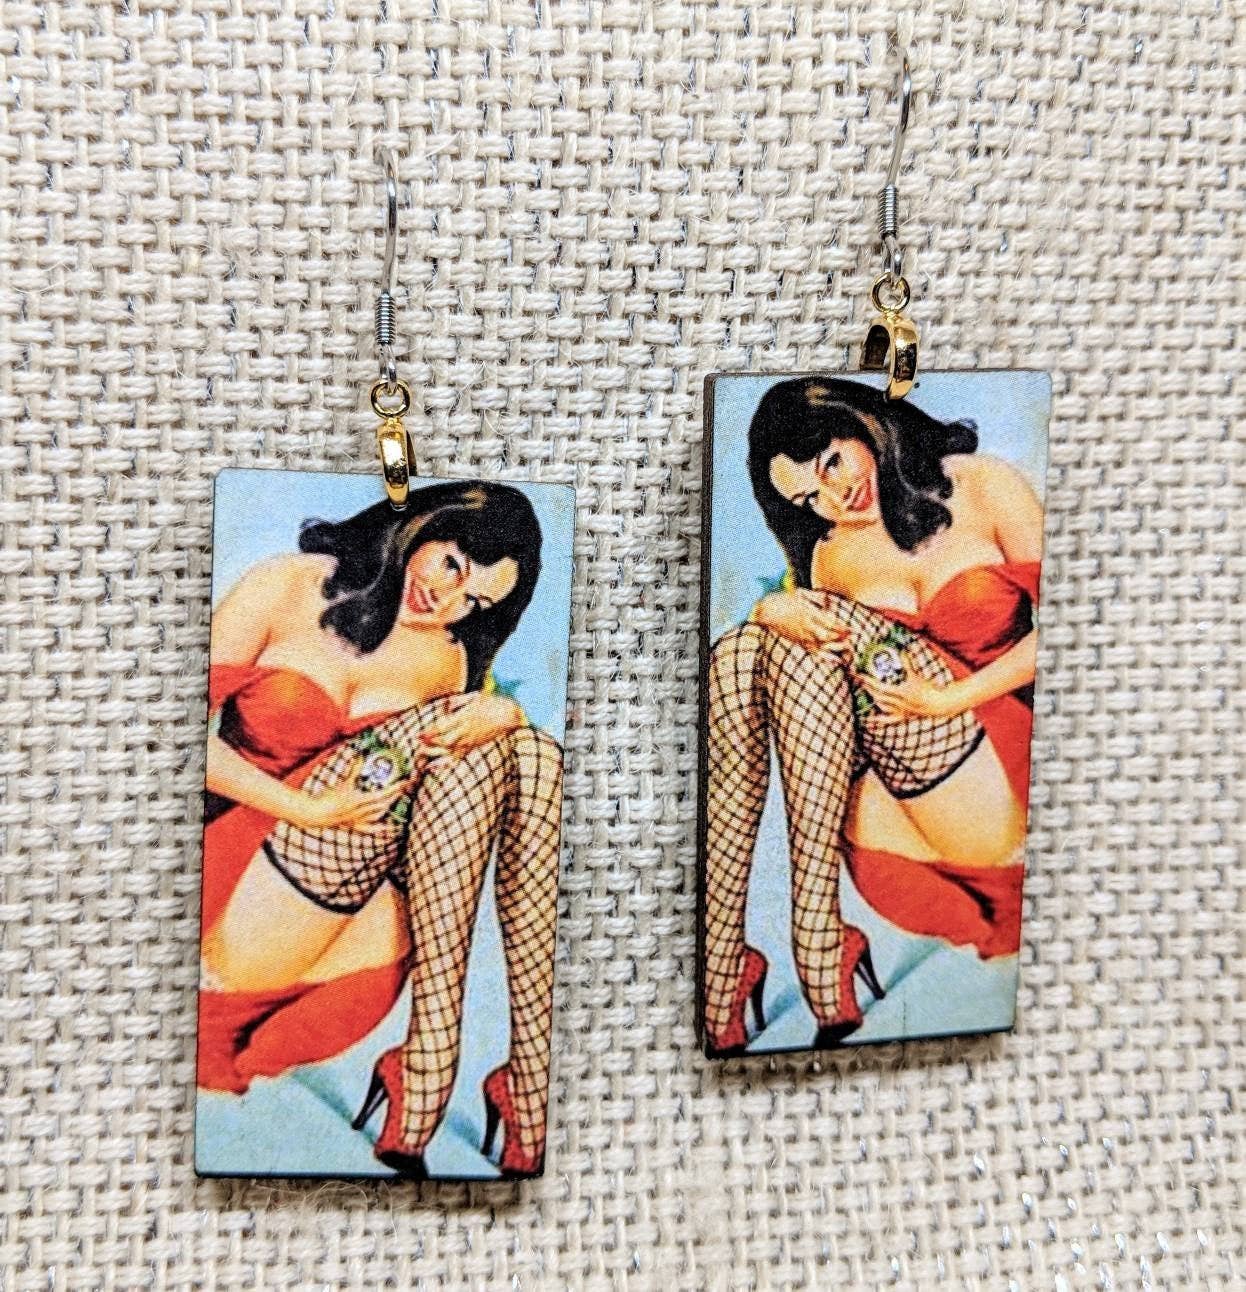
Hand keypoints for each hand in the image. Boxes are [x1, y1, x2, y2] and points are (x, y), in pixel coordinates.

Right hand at [290, 777, 422, 830]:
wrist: (316, 814)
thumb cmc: (328, 797)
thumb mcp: (343, 783)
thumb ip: (354, 770)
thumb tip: (360, 756)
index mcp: (360, 800)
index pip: (383, 794)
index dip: (396, 788)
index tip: (405, 782)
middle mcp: (362, 812)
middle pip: (384, 804)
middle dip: (396, 795)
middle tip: (405, 787)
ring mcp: (359, 820)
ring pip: (379, 814)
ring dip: (389, 806)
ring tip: (396, 798)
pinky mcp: (354, 826)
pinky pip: (370, 829)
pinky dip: (380, 828)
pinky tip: (388, 828)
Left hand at [419, 693, 524, 755]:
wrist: (511, 715)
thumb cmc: (494, 703)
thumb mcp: (476, 696)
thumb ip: (460, 701)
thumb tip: (448, 704)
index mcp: (465, 718)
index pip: (444, 727)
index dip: (430, 732)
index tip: (419, 735)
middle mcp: (466, 731)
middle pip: (443, 741)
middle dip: (429, 745)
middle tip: (417, 745)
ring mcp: (470, 741)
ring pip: (448, 751)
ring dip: (433, 754)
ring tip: (421, 756)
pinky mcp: (473, 747)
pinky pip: (457, 758)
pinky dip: (444, 764)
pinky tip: (433, 767)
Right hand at [752, 590, 849, 654]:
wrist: (765, 611)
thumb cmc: (782, 600)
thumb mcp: (800, 594)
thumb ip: (815, 598)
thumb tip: (827, 600)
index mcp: (809, 613)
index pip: (829, 623)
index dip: (842, 628)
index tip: (853, 631)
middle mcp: (807, 626)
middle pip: (828, 636)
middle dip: (841, 639)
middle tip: (852, 640)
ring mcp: (802, 636)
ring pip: (822, 645)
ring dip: (836, 648)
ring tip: (847, 649)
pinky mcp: (798, 642)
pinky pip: (813, 652)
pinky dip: (825, 657)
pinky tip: (835, 660)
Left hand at [856, 672, 968, 722]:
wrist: (938, 704)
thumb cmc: (927, 688)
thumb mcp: (916, 676)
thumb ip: (908, 664)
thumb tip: (903, 650)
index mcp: (902, 692)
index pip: (881, 687)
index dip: (869, 681)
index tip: (861, 675)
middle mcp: (899, 703)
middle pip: (878, 696)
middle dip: (867, 688)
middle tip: (860, 680)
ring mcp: (900, 711)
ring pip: (882, 706)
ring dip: (872, 698)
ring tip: (866, 690)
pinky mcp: (903, 717)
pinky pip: (889, 720)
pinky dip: (879, 720)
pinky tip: (869, 720)